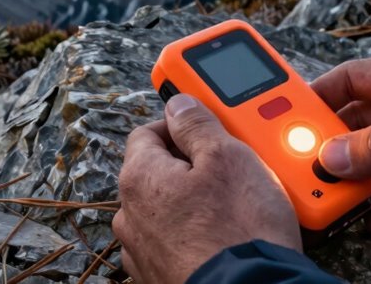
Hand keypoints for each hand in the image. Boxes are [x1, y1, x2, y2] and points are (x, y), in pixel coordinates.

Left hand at [114, 94, 301, 283]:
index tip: (207, 127)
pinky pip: (177, 242)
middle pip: (158, 172)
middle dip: (193, 165)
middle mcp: (131, 216)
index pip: (148, 132)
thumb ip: (198, 124)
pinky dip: (196, 235)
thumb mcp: (227, 156)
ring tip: (236, 206)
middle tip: (232, 167)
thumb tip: (179, 104)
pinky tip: (226, 237)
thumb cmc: (239, 230)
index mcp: (140, 178)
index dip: (181, 125)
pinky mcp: (162, 277)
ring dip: (195, 202)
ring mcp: (144, 251)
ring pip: (168, 210)